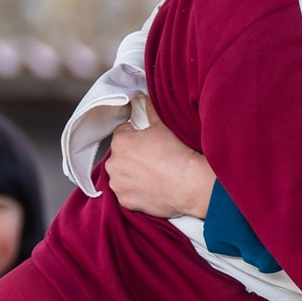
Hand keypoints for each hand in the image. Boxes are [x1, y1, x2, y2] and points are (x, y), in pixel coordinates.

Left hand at [107, 97, 215, 219]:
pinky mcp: (125, 201)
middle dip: (131, 156)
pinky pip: (127, 193)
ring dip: (131, 174)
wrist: (188, 184)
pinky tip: (151, 187)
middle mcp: (113, 163)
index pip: (122, 133)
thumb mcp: (162, 126)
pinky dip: (136, 191)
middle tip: (152, 159)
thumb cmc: (176, 154)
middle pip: (119, 156)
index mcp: (120, 142)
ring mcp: (118, 184)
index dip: (135, 136)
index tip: (147, 142)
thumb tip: (144, 99)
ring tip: (152, 175)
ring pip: (121, 175)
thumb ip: (149, 111)